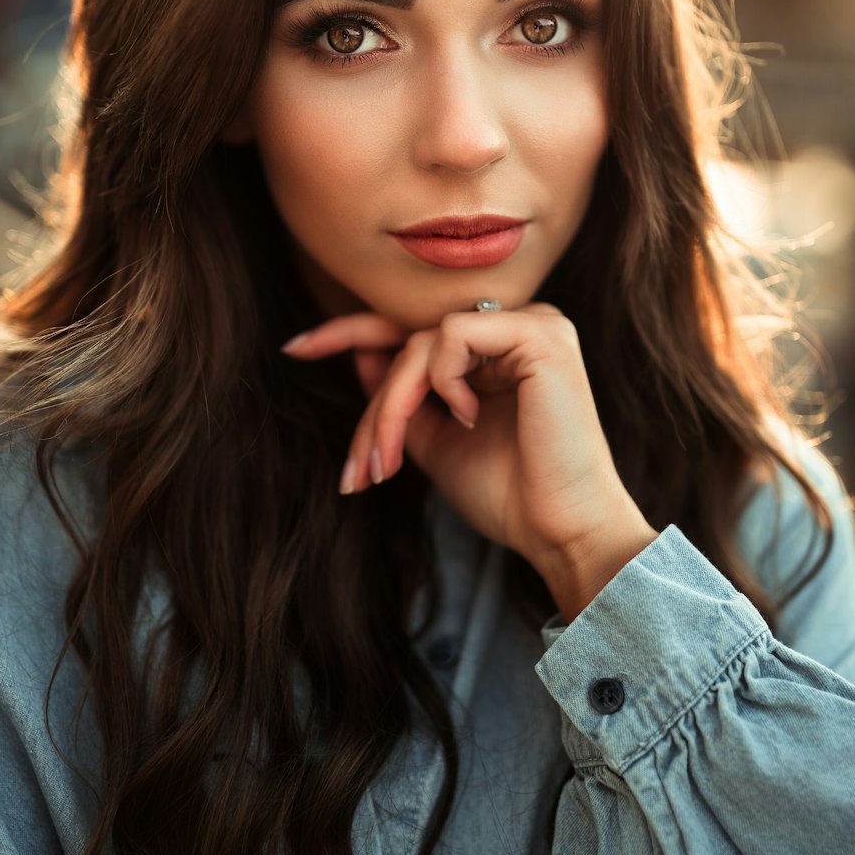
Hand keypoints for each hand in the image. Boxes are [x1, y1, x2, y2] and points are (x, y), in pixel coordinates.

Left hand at [282, 303, 657, 619]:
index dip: (350, 332)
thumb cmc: (509, 494)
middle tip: (357, 468)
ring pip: (421, 342)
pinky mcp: (540, 333)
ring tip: (392, 463)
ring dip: (392, 406)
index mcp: (498, 350)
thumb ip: (402, 399)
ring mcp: (533, 324)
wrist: (560, 530)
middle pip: (409, 339)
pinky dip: (441, 382)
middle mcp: (518, 326)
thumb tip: (359, 355)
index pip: (415, 329)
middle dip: (372, 403)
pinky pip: (451, 336)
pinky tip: (467, 418)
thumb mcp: (435, 442)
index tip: (294, 348)